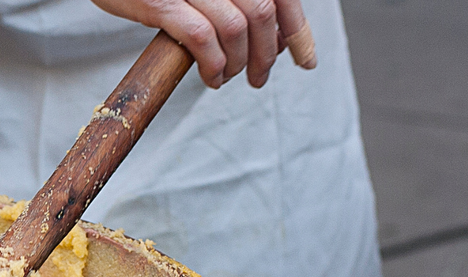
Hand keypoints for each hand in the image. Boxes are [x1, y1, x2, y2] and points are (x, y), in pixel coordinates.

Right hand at [90, 0, 316, 88]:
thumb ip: (232, 1)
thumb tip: (269, 36)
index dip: (298, 31)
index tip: (305, 61)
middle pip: (263, 14)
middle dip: (266, 55)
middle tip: (258, 79)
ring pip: (236, 27)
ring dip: (238, 63)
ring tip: (226, 77)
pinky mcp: (161, 2)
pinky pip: (200, 37)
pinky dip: (212, 64)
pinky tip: (210, 77)